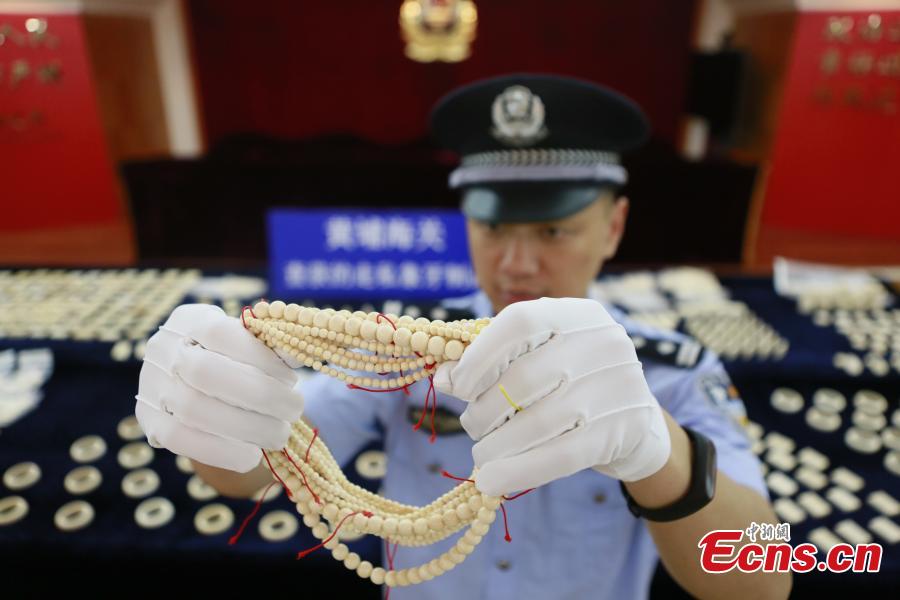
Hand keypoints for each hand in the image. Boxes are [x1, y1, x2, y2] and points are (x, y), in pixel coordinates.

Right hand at [135, 304, 302, 472]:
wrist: (194, 386)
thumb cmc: (234, 359)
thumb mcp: (249, 344)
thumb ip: (273, 347)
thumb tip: (304, 351)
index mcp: (190, 320)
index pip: (220, 332)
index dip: (259, 356)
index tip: (291, 378)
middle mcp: (162, 350)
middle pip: (205, 373)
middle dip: (260, 395)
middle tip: (294, 409)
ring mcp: (152, 386)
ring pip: (193, 409)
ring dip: (246, 426)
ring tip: (280, 434)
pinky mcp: (150, 422)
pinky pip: (180, 439)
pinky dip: (221, 450)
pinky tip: (252, 456)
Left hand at [433, 297, 670, 496]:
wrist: (637, 424)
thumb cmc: (572, 385)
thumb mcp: (541, 360)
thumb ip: (494, 363)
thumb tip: (442, 377)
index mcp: (577, 314)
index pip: (519, 323)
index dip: (478, 356)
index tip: (454, 385)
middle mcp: (603, 342)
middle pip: (524, 378)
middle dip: (484, 409)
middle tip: (472, 426)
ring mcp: (619, 385)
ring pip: (538, 421)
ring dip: (496, 445)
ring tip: (482, 456)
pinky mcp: (624, 430)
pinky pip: (561, 455)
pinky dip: (518, 471)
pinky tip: (492, 482)